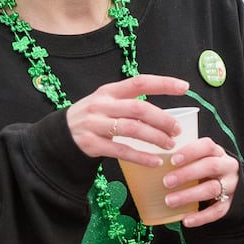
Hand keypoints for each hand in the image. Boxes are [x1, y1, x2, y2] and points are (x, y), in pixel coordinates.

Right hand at [65, 75, 190, 163]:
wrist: (59, 134)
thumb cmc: (92, 118)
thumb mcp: (106, 102)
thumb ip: (129, 102)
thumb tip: (165, 112)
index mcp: (109, 91)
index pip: (139, 82)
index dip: (163, 84)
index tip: (184, 87)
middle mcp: (102, 105)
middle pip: (138, 109)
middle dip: (162, 119)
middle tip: (177, 130)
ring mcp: (95, 124)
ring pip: (131, 129)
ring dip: (155, 138)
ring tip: (170, 145)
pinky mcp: (91, 144)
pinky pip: (121, 151)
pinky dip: (141, 157)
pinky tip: (155, 162)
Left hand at [161, 136, 239, 227]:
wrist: (229, 185)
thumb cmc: (204, 169)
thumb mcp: (198, 159)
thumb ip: (182, 159)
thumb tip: (149, 161)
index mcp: (217, 152)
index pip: (207, 146)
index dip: (190, 152)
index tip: (172, 160)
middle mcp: (227, 166)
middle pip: (210, 166)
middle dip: (187, 174)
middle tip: (166, 182)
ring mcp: (230, 185)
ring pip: (213, 189)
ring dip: (189, 195)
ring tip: (170, 201)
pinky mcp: (230, 203)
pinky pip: (217, 211)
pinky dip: (201, 217)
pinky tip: (185, 220)